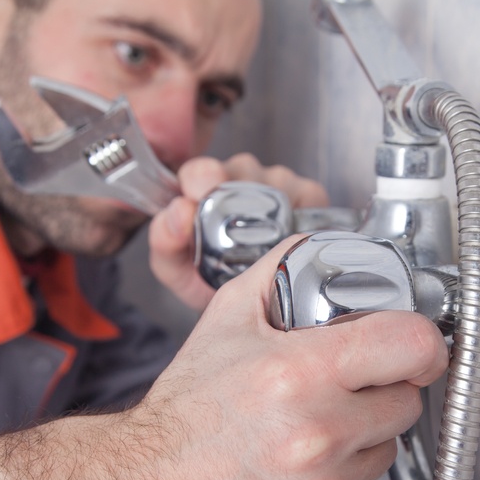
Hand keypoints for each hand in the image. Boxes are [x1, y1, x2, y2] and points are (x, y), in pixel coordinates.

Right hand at [126, 237, 446, 479]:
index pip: (413, 347)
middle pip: (406, 401)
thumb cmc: (185, 411)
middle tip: (339, 390)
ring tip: (312, 433)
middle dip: (380, 390)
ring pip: (387, 450)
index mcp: (299, 374)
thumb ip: (280, 271)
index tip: (415, 348)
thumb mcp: (225, 318)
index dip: (420, 342)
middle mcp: (317, 436)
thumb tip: (322, 250)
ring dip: (362, 438)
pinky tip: (306, 473)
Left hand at [149, 153, 328, 310]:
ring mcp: (280, 184)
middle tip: (236, 234)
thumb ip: (166, 241)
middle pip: (244, 170)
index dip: (200, 179)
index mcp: (204, 186)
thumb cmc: (212, 280)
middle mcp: (243, 178)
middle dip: (239, 199)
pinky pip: (312, 199)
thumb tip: (178, 212)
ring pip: (279, 182)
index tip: (198, 196)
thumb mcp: (177, 269)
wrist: (248, 310)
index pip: (201, 170)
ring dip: (274, 215)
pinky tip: (294, 242)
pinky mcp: (313, 198)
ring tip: (267, 248)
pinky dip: (304, 220)